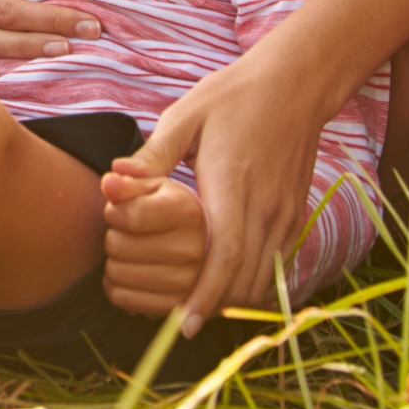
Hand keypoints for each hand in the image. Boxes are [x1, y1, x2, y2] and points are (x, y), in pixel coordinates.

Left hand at [121, 50, 328, 330]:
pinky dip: (254, 282)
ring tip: (196, 311)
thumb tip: (112, 180)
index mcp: (233, 185)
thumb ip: (152, 156)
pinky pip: (278, 264)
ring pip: (265, 278)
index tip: (182, 324)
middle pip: (246, 279)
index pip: (224, 254)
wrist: (293, 84)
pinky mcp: (296, 214)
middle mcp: (265, 207)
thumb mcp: (185, 116)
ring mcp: (286, 214)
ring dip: (234, 299)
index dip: (205, 295)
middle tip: (176, 322)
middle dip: (214, 307)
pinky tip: (226, 286)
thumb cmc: (231, 97)